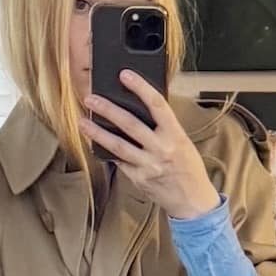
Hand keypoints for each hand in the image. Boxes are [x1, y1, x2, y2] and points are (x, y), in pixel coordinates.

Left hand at [78, 71, 218, 220]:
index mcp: (175, 135)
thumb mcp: (182, 142)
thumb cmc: (188, 169)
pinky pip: (119, 162)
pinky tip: (94, 144)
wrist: (192, 200)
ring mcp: (148, 165)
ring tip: (83, 122)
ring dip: (97, 132)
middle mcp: (161, 149)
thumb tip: (142, 108)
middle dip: (108, 109)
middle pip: (130, 124)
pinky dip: (106, 152)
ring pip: (118, 146)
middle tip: (91, 98)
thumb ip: (164, 127)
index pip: (157, 105)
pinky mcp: (138, 179)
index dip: (140, 88)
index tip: (125, 75)